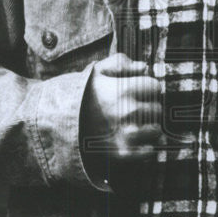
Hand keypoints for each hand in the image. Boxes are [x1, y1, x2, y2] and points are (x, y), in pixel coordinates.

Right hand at [80, 53, 163, 171]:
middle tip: (134, 110)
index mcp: (123, 90)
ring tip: (135, 126)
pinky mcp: (123, 153)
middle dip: (148, 108)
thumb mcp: (96, 72)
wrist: (60, 126)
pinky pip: (148, 151)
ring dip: (149, 128)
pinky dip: (144, 148)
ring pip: (156, 130)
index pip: (155, 87)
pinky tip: (133, 141)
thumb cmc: (82, 96)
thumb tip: (144, 67)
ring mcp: (126, 134)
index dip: (147, 89)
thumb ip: (120, 63)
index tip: (138, 93)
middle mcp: (127, 112)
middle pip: (157, 109)